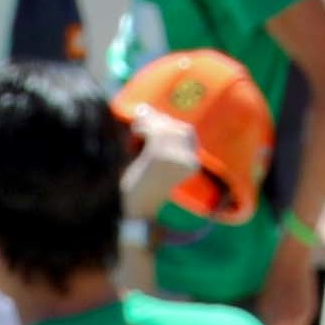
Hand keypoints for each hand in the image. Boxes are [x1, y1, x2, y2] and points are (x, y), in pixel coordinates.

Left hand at [117, 106, 205, 224]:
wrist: (131, 214)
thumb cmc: (140, 191)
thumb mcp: (154, 164)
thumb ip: (156, 141)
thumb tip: (145, 110)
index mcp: (192, 165)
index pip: (187, 132)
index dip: (170, 122)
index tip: (156, 118)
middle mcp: (187, 160)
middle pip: (177, 126)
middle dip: (159, 119)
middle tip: (142, 116)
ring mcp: (174, 157)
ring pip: (163, 127)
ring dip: (148, 124)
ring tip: (136, 129)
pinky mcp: (159, 155)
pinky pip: (152, 132)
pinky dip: (142, 128)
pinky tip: (136, 133)